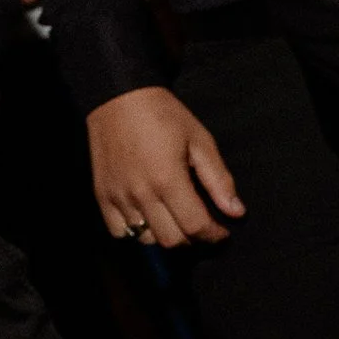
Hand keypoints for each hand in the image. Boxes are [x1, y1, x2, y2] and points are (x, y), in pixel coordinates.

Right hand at [87, 86, 243, 246]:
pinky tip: (148, 218)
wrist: (119, 98)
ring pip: (145, 240)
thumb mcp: (200, 141)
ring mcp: (118, 197)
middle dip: (193, 238)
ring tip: (175, 220)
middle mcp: (140, 194)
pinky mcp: (102, 196)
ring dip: (165, 236)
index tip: (222, 231)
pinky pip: (119, 232)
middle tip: (201, 225)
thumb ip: (218, 179)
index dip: (214, 235)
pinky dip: (136, 232)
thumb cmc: (163, 115)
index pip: (195, 226)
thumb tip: (236, 212)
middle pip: (171, 240)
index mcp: (168, 179)